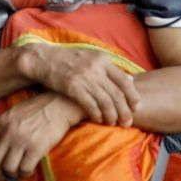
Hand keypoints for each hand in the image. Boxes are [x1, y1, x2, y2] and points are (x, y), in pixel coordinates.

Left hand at [0, 93, 80, 180]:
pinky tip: (28, 170)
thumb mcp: (13, 114)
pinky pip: (25, 169)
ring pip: (8, 168)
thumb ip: (2, 128)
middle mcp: (8, 133)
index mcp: (0, 123)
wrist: (58, 105)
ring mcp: (22, 141)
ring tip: (17, 173)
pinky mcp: (36, 148)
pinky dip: (25, 174)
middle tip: (0, 178)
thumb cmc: (37, 109)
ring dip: (11, 175)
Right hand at [23, 44, 140, 125]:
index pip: (125, 80)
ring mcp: (84, 78)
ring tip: (113, 123)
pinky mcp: (72, 87)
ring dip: (111, 115)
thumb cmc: (67, 59)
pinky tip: (98, 120)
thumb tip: (130, 79)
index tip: (137, 108)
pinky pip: (90, 105)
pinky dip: (96, 115)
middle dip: (124, 111)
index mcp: (103, 59)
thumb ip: (109, 68)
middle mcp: (96, 68)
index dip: (133, 96)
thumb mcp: (90, 57)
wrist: (42, 59)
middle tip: (127, 122)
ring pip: (106, 102)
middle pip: (117, 94)